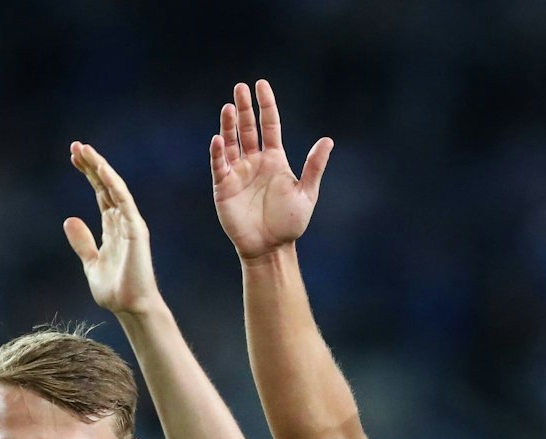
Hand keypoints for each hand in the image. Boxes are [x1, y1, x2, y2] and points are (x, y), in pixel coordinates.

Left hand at [63, 142, 162, 314]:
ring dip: (99, 167)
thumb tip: (69, 219)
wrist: (130, 307)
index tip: (73, 158)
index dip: (88, 174)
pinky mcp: (135, 229)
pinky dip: (112, 184)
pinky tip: (101, 169)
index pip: (100, 194)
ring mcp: (130, 223)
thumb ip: (82, 241)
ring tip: (84, 149)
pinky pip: (123, 201)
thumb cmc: (115, 289)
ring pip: (114, 188)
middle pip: (105, 186)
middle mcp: (123, 221)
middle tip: (76, 145)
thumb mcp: (90, 262)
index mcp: (112, 227)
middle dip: (91, 165)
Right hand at [212, 80, 333, 260]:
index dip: (266, 105)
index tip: (261, 84)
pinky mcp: (224, 186)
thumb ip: (314, 167)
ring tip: (229, 107)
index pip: (270, 126)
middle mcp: (255, 161)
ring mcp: (238, 172)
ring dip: (229, 125)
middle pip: (248, 128)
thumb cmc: (289, 223)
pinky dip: (218, 152)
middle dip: (245, 108)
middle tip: (240, 87)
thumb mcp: (306, 193)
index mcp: (275, 160)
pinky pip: (219, 165)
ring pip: (231, 142)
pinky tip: (218, 139)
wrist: (271, 247)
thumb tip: (328, 140)